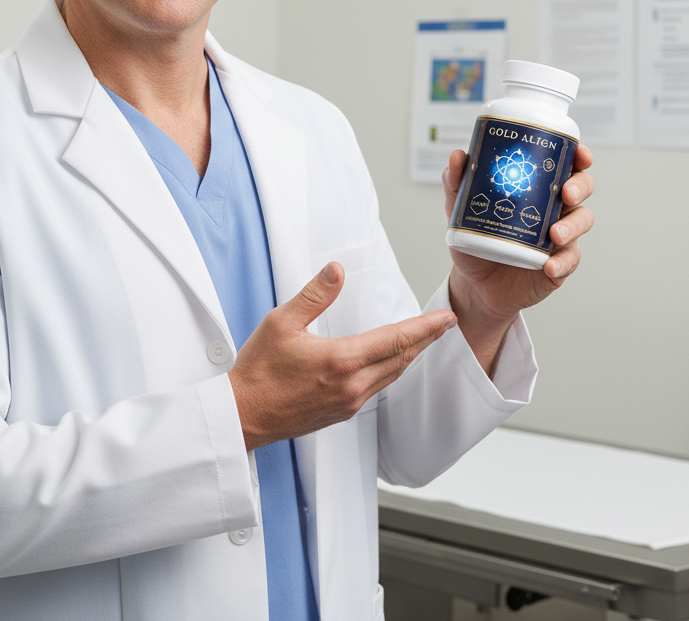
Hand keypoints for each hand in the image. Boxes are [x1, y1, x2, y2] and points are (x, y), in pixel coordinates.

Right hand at [229, 263, 457, 450]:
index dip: (425, 328)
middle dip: (425, 340)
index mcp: (341, 360)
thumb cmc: (258, 372)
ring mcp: (348, 403)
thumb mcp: (281, 322)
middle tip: (444, 325)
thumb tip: (337, 271)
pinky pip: (376, 388)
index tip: (446, 319)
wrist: (242, 416)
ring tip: (422, 340)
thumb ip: (314, 295)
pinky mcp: (341, 414)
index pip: (395, 340)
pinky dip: (390, 371)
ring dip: (409, 356)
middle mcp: (352, 385)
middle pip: (401, 358)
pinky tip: (389, 363)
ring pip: (391, 376)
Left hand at [442, 145, 594, 370]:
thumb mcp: (461, 208)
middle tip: (565, 193)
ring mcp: (559, 236)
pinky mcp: (558, 263)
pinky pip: (569, 261)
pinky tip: (548, 266)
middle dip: (579, 187)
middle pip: (581, 189)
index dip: (578, 157)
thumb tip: (457, 157)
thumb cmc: (475, 236)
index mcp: (537, 187)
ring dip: (572, 226)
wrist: (474, 282)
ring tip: (554, 234)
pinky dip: (562, 263)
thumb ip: (457, 182)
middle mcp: (553, 207)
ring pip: (581, 222)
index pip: (564, 165)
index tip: (579, 155)